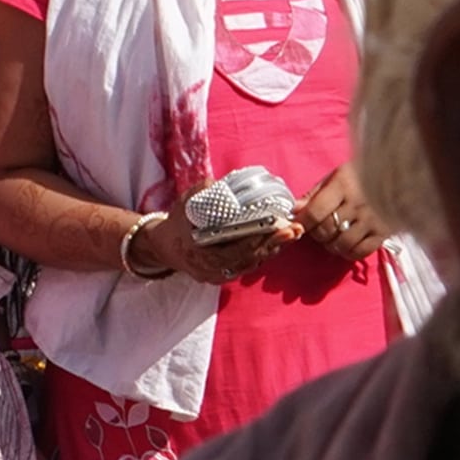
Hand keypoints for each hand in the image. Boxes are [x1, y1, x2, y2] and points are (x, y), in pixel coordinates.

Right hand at [134, 196, 301, 286]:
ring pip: (251, 264)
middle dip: (273, 244)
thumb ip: (201, 193)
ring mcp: (217, 275)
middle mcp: (208, 268)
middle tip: (293, 230)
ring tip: (293, 233)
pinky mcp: (224, 275)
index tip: (274, 228)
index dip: (255, 240)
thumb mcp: (185, 203)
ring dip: (273, 249)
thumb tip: (217, 184)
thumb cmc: (177, 222)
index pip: (231, 251)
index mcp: (197, 251)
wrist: (165, 246)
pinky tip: (280, 241)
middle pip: (247, 259)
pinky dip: (264, 253)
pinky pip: (248, 266)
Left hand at [296, 162, 386, 262]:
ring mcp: (372, 220)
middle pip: (326, 231)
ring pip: (341, 244)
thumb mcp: (338, 175)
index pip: (314, 213)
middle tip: (319, 228)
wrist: (403, 174)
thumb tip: (295, 211)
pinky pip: (360, 252)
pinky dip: (349, 252)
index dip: (303, 223)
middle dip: (317, 233)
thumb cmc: (365, 173)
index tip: (300, 224)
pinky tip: (347, 244)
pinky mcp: (384, 233)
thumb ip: (315, 193)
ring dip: (332, 244)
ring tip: (334, 236)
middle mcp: (357, 204)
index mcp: (343, 185)